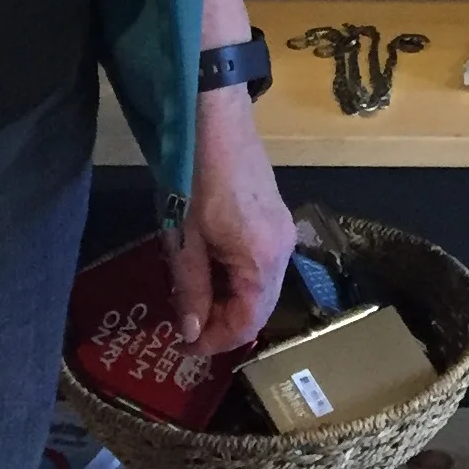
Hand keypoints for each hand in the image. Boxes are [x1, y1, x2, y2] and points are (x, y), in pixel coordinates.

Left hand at [166, 86, 297, 352]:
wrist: (217, 121)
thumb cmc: (197, 180)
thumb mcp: (186, 240)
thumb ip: (192, 291)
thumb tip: (193, 335)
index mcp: (262, 261)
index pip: (246, 323)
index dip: (215, 342)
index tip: (184, 347)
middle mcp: (283, 251)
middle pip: (260, 308)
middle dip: (224, 324)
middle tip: (188, 328)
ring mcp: (285, 232)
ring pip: (262, 287)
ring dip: (231, 301)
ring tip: (195, 301)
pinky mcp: (278, 218)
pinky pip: (263, 264)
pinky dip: (239, 279)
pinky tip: (212, 270)